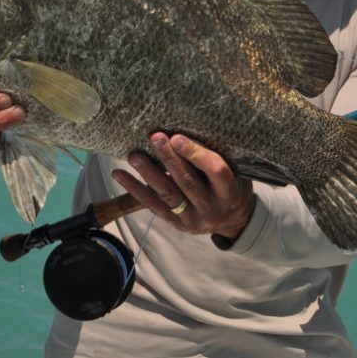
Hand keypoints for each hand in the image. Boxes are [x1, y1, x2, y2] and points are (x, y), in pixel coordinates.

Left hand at [112, 132, 255, 240]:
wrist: (234, 222)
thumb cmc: (233, 188)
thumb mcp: (236, 174)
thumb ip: (216, 159)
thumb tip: (186, 132)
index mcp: (230, 194)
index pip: (215, 171)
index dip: (196, 153)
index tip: (178, 137)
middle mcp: (212, 210)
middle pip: (187, 182)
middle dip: (169, 159)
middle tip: (155, 138)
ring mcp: (193, 221)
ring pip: (168, 195)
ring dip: (149, 173)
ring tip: (134, 156)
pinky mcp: (177, 225)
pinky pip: (153, 205)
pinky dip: (135, 189)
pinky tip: (120, 174)